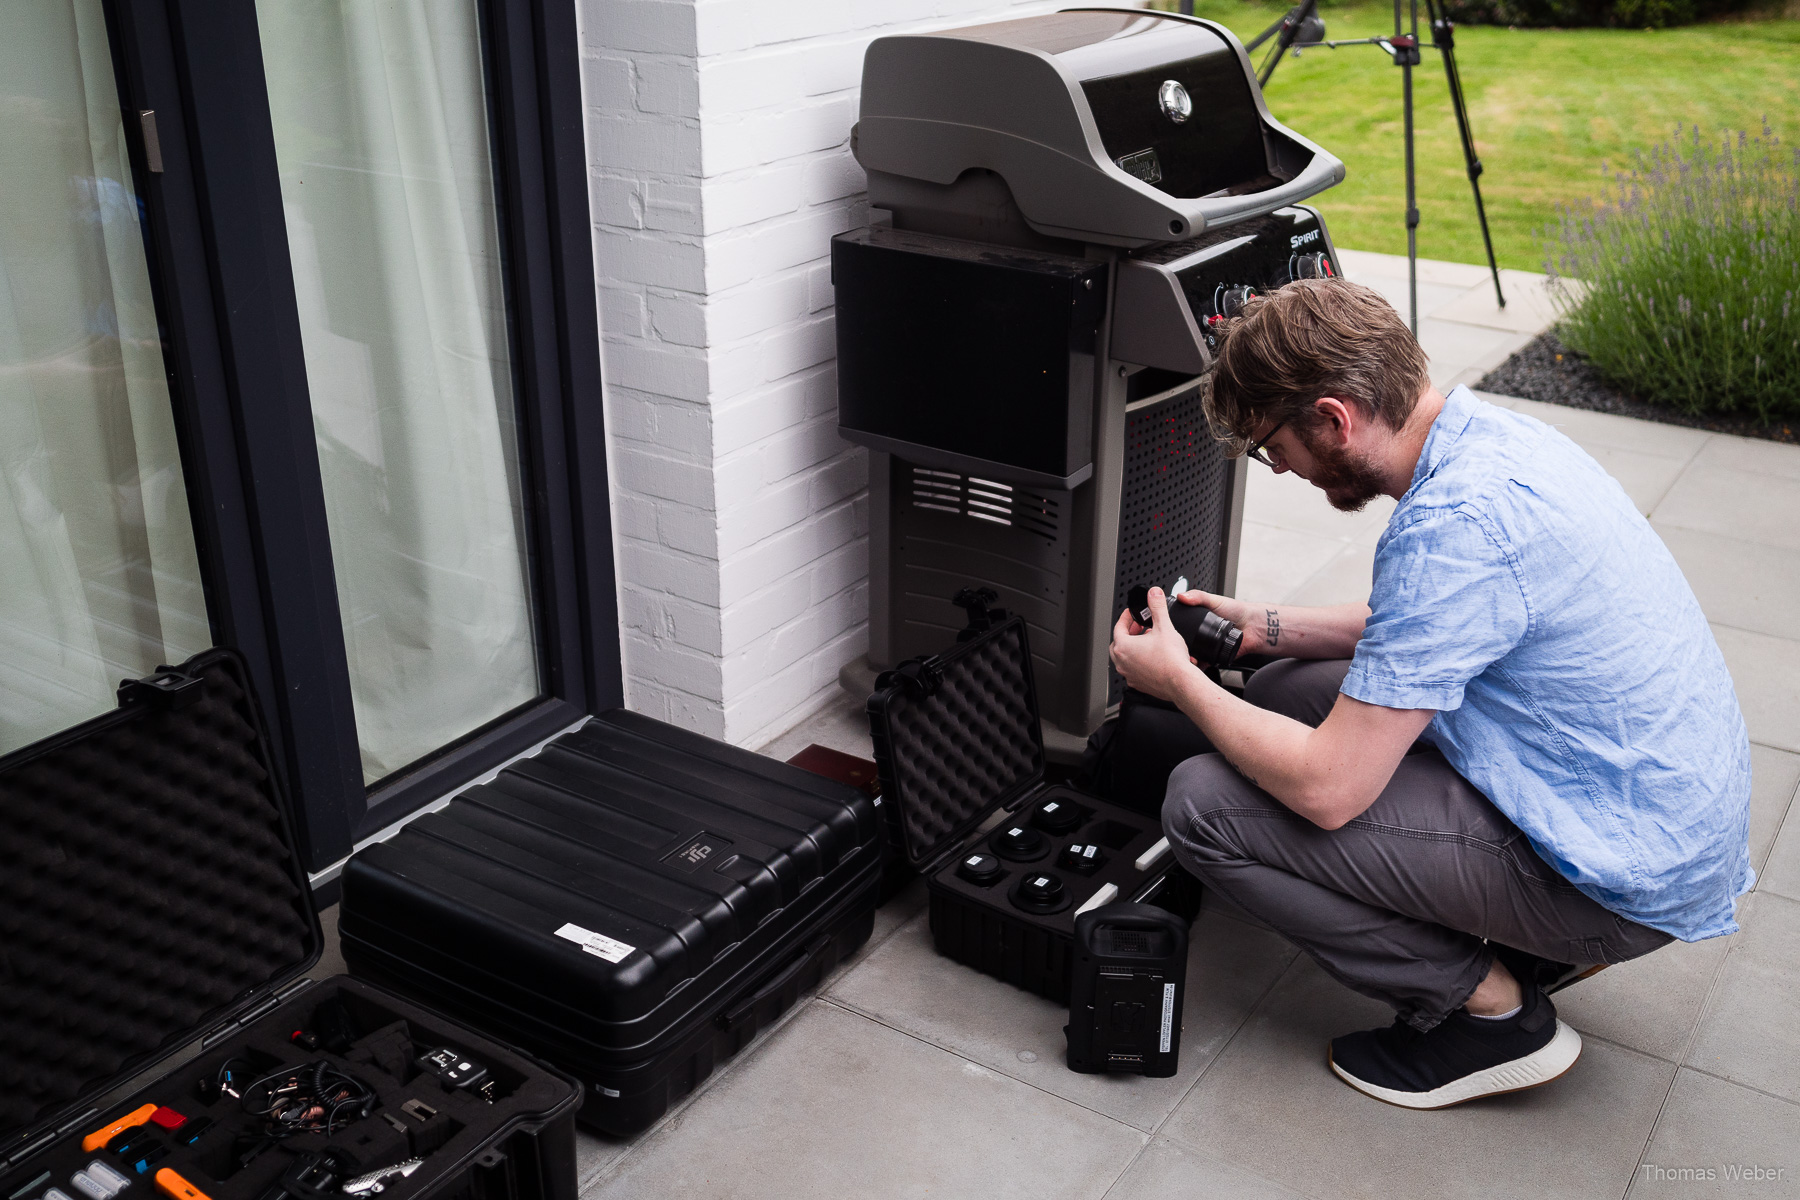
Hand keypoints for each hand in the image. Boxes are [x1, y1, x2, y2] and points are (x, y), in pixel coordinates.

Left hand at [1109, 586, 1200, 701]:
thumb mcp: (1164, 626)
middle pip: (1119, 642)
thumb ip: (1157, 607)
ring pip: (1125, 658)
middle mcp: (1122, 662)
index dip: (1127, 617)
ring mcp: (1129, 675)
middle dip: (1129, 632)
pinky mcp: (1139, 684)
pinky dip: (1139, 662)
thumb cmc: (1171, 660)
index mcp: (1123, 647)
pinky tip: (1152, 658)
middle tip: (1140, 627)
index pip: (1118, 627)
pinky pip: (1133, 670)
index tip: (1132, 613)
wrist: (1181, 682)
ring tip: (1148, 641)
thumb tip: (1154, 594)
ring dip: (1134, 648)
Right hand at [1173, 589, 1275, 655]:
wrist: (1254, 626)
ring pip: (1191, 655)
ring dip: (1186, 657)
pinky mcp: (1214, 657)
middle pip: (1181, 643)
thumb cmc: (1236, 611)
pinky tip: (1195, 662)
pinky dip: (1199, 665)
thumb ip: (1198, 597)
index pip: (1178, 627)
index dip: (1170, 630)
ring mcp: (1206, 647)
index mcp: (1196, 621)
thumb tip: (1182, 596)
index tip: (1162, 632)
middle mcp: (1199, 635)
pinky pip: (1204, 664)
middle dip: (1175, 646)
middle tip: (1170, 646)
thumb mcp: (1215, 600)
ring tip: (1181, 656)